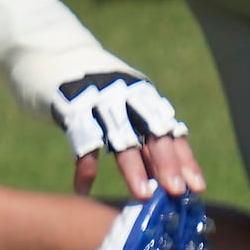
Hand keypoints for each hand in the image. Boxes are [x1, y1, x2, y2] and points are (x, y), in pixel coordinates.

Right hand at [52, 71, 203, 200]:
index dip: (184, 160)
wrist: (52, 55)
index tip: (197, 187)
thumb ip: (137, 131)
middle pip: (152, 133)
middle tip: (176, 191)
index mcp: (144, 99)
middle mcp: (127, 98)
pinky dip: (85, 168)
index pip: (169, 132)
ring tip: (143, 195)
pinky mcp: (71, 107)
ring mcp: (99, 101)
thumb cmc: (92, 91)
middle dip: (167, 163)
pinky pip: (82, 141)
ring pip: (121, 138)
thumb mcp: (121, 104)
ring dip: (134, 168)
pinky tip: (84, 190)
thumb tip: (160, 177)